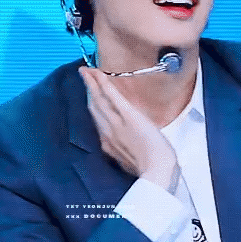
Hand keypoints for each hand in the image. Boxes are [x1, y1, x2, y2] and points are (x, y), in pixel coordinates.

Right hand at [79, 67, 180, 193]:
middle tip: (83, 76)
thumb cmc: (151, 168)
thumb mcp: (132, 162)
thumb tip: (126, 146)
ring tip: (86, 71)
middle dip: (88, 91)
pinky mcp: (128, 116)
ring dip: (92, 83)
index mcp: (109, 144)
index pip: (98, 121)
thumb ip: (125, 152)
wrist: (157, 170)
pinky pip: (113, 97)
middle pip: (94, 108)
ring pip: (99, 100)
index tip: (90, 97)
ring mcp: (116, 124)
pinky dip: (104, 84)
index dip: (93, 107)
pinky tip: (99, 74)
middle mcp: (108, 132)